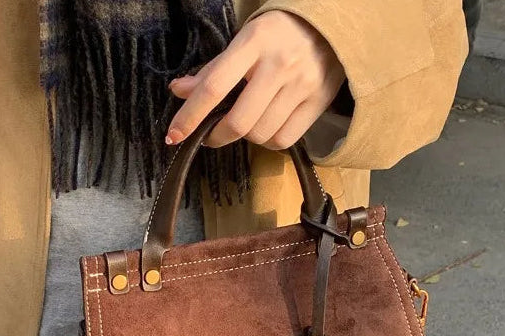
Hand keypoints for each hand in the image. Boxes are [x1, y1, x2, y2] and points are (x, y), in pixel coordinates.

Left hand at [166, 10, 345, 150]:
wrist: (330, 27)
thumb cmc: (278, 35)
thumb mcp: (244, 42)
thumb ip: (212, 70)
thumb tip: (179, 91)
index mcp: (254, 42)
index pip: (214, 86)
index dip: (190, 116)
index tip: (174, 135)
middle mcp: (279, 64)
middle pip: (239, 122)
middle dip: (217, 136)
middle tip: (210, 135)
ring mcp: (301, 85)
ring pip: (260, 134)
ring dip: (245, 137)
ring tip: (246, 123)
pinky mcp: (318, 102)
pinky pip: (283, 139)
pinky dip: (268, 141)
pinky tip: (266, 127)